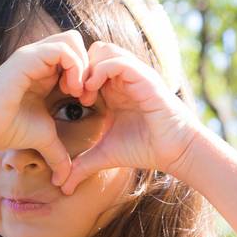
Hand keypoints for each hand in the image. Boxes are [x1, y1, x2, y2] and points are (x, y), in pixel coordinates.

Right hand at [0, 30, 97, 184]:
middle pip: (75, 41)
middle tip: (85, 93)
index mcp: (44, 71)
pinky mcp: (26, 59)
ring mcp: (32, 55)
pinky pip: (61, 49)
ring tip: (77, 91)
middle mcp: (38, 58)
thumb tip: (64, 179)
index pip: (75, 55)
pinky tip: (70, 90)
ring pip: (71, 40)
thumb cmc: (8, 130)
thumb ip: (58, 153)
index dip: (87, 74)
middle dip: (88, 65)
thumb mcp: (43, 138)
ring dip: (82, 66)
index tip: (86, 100)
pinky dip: (74, 66)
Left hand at [58, 41, 201, 194]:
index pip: (86, 66)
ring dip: (87, 68)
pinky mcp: (143, 77)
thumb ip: (82, 166)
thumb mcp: (104, 155)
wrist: (175, 151)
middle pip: (91, 52)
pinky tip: (93, 92)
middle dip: (77, 69)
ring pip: (102, 50)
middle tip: (72, 94)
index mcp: (113, 89)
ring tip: (83, 93)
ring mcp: (133, 75)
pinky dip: (100, 71)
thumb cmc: (144, 149)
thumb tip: (61, 186)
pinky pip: (117, 60)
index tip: (64, 99)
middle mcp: (122, 78)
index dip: (71, 78)